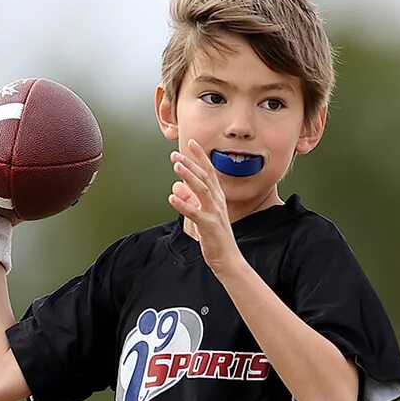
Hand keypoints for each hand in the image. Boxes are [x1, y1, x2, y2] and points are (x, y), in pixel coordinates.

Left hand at [169, 139, 239, 272]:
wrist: (227, 258)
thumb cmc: (216, 237)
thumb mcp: (201, 215)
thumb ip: (190, 200)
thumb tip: (176, 188)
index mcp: (217, 198)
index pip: (209, 172)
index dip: (200, 156)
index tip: (192, 142)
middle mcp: (217, 202)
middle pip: (203, 177)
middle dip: (190, 163)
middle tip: (175, 153)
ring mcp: (214, 213)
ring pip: (201, 190)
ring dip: (189, 176)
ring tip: (176, 166)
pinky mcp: (208, 226)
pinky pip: (194, 213)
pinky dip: (183, 204)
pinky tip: (172, 198)